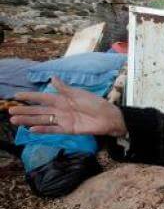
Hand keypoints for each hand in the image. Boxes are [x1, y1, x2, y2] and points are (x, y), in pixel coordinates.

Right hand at [9, 77, 126, 136]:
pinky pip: (53, 129)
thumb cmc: (96, 103)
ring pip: (42, 120)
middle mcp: (60, 110)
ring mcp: (63, 120)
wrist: (109, 117)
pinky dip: (43, 130)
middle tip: (9, 111)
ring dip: (29, 120)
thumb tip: (52, 78)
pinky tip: (32, 129)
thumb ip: (64, 88)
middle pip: (39, 110)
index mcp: (62, 99)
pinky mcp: (68, 129)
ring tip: (15, 120)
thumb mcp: (79, 94)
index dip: (30, 96)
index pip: (42, 97)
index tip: (16, 95)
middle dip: (25, 110)